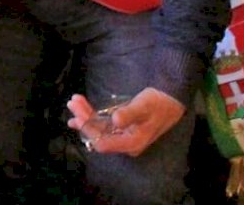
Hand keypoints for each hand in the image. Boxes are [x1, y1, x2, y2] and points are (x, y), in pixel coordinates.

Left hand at [66, 87, 184, 156]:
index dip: (89, 131)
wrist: (171, 99)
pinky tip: (80, 110)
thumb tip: (115, 121)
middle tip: (72, 103)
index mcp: (132, 143)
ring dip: (85, 116)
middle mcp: (125, 144)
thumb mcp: (144, 106)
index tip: (77, 118)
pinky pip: (103, 125)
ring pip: (99, 129)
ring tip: (74, 102)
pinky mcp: (122, 129)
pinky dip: (91, 116)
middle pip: (98, 136)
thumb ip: (130, 114)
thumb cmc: (158, 103)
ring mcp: (123, 137)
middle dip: (83, 120)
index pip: (103, 143)